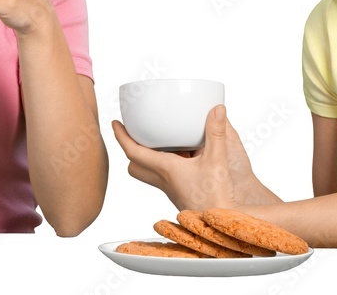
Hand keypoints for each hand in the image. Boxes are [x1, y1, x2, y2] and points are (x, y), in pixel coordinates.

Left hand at [113, 105, 273, 210]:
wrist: (221, 227)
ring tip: (159, 141)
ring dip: (148, 158)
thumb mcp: (217, 161)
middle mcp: (164, 180)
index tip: (115, 124)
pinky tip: (185, 156)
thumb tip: (217, 109)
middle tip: (135, 134)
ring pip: (149, 173)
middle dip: (131, 150)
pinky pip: (165, 176)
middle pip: (135, 166)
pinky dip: (167, 163)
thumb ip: (216, 133)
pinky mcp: (180, 193)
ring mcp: (171, 189)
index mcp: (166, 169)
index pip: (133, 152)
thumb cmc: (215, 199)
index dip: (121, 137)